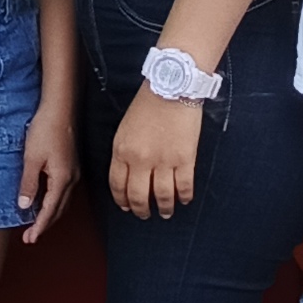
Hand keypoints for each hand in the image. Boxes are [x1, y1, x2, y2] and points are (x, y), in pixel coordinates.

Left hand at [16, 102, 77, 242]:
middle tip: (30, 237)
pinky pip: (64, 192)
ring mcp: (73, 173)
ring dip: (50, 215)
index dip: (39, 227)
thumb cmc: (46, 129)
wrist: (59, 109)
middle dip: (44, 225)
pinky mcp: (71, 166)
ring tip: (36, 224)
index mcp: (62, 180)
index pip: (50, 211)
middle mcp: (72, 179)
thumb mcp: (31, 158)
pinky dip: (54, 203)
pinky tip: (45, 202)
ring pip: (62, 202)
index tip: (30, 239)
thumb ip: (29, 184)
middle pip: (59, 210)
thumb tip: (25, 206)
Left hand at [110, 89, 201, 217]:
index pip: (117, 185)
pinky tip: (183, 200)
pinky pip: (183, 187)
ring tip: (165, 212)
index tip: (126, 207)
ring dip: (164, 208)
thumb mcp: (125, 128)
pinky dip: (183, 197)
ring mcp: (164, 161)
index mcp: (122, 151)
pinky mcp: (185, 159)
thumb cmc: (148, 104)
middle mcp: (140, 160)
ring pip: (162, 196)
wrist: (173, 87)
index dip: (121, 200)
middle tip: (145, 215)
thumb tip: (128, 174)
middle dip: (141, 210)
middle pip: (138, 196)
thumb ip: (124, 152)